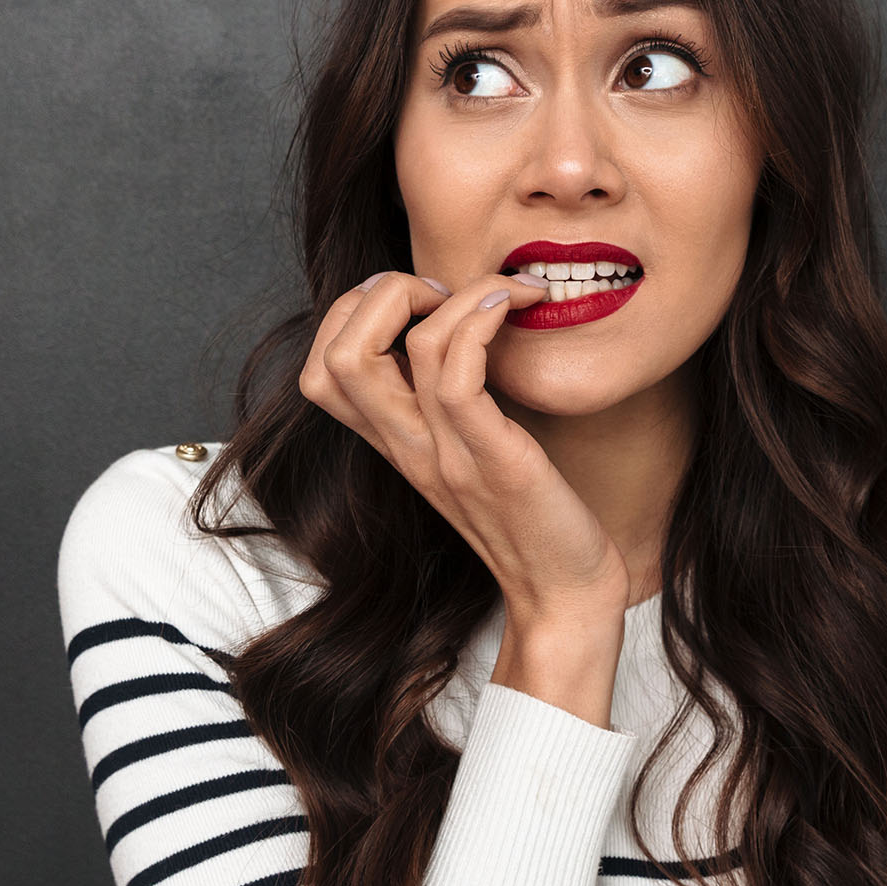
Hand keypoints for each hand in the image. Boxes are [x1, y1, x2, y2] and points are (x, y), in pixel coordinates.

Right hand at [297, 268, 629, 722]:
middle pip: (334, 356)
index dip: (352, 313)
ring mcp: (445, 456)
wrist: (565, 595)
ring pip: (394, 351)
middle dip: (380, 292)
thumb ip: (445, 401)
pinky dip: (480, 320)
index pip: (320, 370)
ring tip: (500, 291)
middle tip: (445, 290)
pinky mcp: (492, 462)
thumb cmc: (533, 515)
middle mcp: (407, 449)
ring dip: (449, 292)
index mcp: (396, 445)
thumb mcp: (470, 450)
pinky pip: (457, 375)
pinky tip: (516, 307)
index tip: (419, 301)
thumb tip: (453, 330)